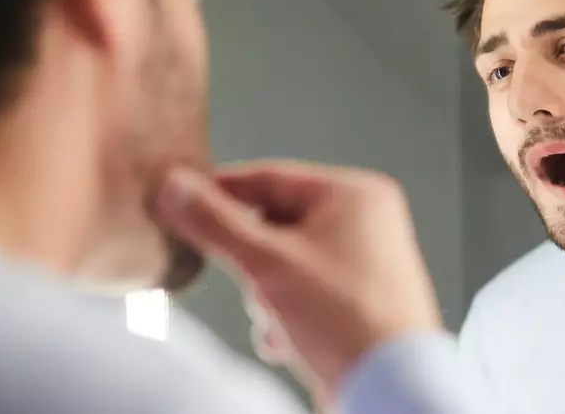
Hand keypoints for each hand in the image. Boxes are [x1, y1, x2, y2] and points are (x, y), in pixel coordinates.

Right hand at [154, 160, 442, 403]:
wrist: (388, 388)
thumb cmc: (347, 319)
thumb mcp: (266, 263)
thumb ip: (215, 222)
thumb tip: (176, 188)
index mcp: (355, 194)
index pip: (269, 177)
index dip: (220, 192)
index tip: (181, 203)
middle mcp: (365, 223)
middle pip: (275, 225)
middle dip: (252, 263)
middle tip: (250, 283)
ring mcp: (364, 264)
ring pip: (284, 265)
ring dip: (266, 297)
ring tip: (279, 318)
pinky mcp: (357, 303)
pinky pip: (303, 296)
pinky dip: (285, 317)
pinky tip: (286, 340)